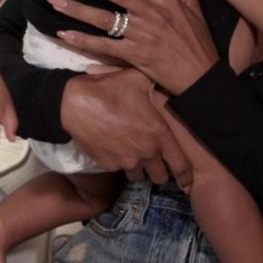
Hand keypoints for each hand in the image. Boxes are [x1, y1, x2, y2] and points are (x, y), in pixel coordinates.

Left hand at [48, 0, 218, 94]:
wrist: (202, 78)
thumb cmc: (200, 45)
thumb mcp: (197, 14)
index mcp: (168, 1)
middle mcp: (152, 14)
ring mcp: (142, 35)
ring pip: (104, 19)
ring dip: (77, 9)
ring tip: (55, 1)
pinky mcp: (135, 55)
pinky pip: (104, 46)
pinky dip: (84, 41)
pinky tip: (65, 34)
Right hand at [61, 67, 192, 189]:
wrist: (75, 103)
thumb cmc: (110, 88)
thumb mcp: (139, 79)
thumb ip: (156, 86)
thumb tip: (166, 80)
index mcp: (159, 134)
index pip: (180, 165)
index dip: (186, 176)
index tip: (187, 183)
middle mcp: (146, 152)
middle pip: (160, 177)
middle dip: (160, 171)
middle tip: (156, 163)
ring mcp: (126, 161)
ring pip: (139, 175)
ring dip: (139, 168)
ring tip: (133, 154)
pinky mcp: (108, 165)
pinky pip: (119, 169)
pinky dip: (119, 162)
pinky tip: (114, 148)